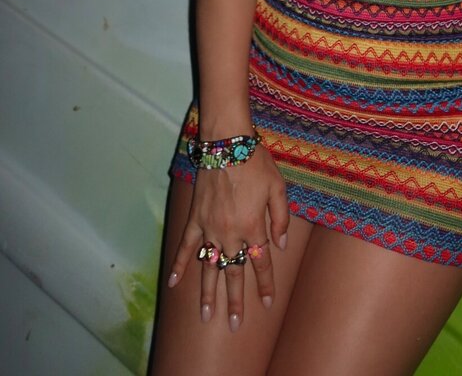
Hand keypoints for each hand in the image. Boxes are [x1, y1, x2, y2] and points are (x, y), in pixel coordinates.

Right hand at [167, 146, 288, 330]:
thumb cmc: (256, 163)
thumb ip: (281, 218)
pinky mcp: (195, 219)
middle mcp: (231, 233)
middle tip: (234, 325)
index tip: (268, 303)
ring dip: (207, 293)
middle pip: (234, 273)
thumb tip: (280, 244)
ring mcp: (210, 228)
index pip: (261, 263)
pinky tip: (173, 284)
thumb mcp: (278, 188)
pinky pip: (186, 247)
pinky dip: (179, 265)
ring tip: (206, 316)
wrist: (227, 144)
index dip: (265, 284)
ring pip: (209, 267)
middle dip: (236, 300)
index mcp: (254, 227)